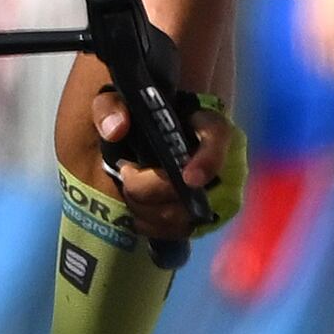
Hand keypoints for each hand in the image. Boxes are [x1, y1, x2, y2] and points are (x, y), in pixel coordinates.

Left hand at [84, 83, 239, 245]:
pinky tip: (136, 210)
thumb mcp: (119, 101)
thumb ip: (111, 107)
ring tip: (128, 188)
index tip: (189, 178)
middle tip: (126, 173)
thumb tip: (116, 128)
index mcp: (206, 124)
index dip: (209, 162)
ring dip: (146, 209)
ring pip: (184, 216)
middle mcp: (222, 161)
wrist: (150, 140)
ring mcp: (216, 193)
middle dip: (151, 189)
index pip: (219, 138)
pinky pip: (179, 232)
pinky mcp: (203, 217)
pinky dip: (152, 226)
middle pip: (193, 190)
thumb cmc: (140, 118)